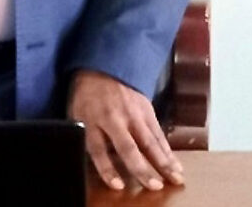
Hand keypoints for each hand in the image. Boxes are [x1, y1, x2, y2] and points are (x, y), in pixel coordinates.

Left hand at [67, 69, 183, 191]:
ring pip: (149, 141)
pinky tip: (175, 164)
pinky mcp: (146, 109)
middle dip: (142, 169)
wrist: (102, 65)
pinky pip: (158, 133)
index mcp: (91, 120)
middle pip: (128, 148)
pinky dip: (168, 150)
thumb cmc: (87, 95)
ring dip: (163, 162)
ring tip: (175, 179)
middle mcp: (113, 118)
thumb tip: (90, 159)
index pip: (98, 150)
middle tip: (154, 186)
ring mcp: (132, 113)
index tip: (118, 185)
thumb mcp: (76, 113)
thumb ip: (84, 136)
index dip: (108, 169)